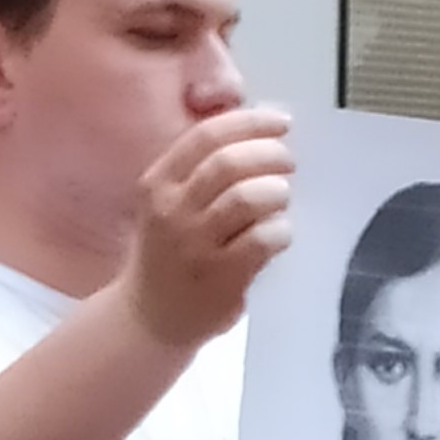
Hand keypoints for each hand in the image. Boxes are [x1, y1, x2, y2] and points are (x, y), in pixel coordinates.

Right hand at [127, 102, 293, 348]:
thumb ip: (203, 167)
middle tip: (287, 162)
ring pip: (247, 199)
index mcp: (158, 182)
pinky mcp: (221, 278)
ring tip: (282, 198)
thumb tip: (260, 129)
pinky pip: (262, 240)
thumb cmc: (171, 252)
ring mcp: (195, 246)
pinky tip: (281, 233)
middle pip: (229, 162)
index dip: (251, 122)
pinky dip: (281, 230)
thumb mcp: (170, 202)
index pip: (207, 136)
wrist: (152, 318)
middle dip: (269, 154)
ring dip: (276, 192)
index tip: (280, 123)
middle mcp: (172, 210)